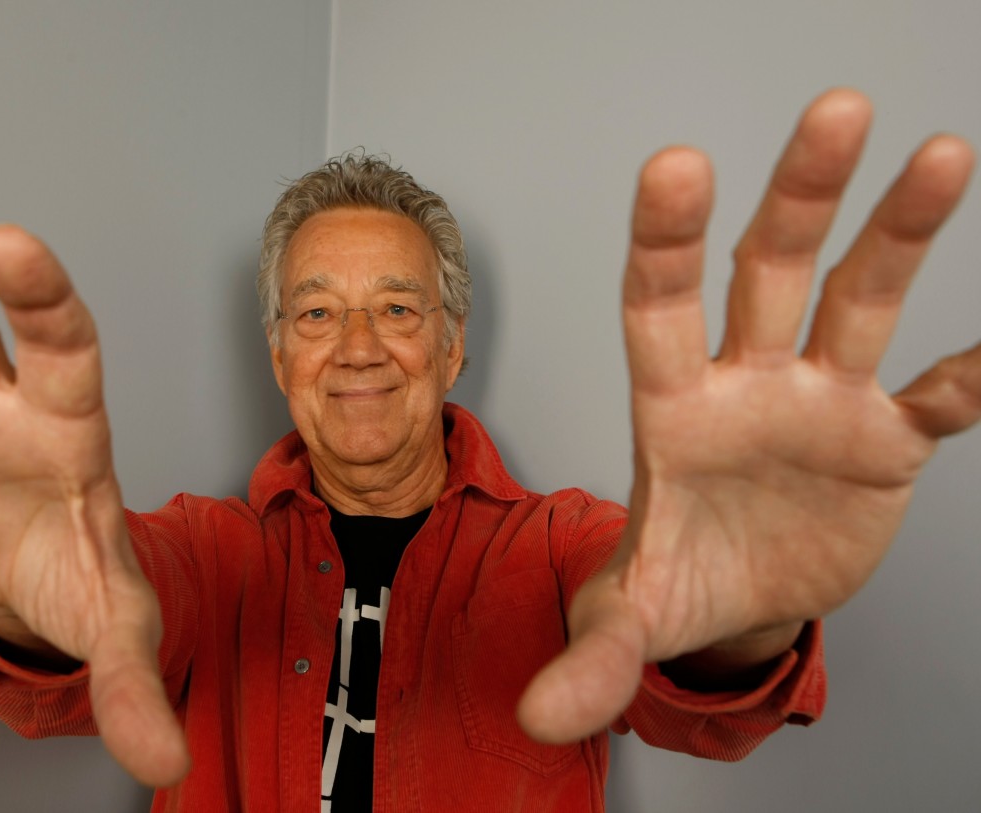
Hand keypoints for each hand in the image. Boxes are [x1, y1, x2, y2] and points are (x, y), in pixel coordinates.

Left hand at [518, 89, 979, 740]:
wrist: (745, 600)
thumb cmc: (679, 577)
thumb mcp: (631, 618)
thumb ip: (590, 658)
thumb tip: (539, 718)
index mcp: (672, 407)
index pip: (656, 306)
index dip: (663, 238)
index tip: (674, 164)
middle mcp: (748, 382)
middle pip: (770, 270)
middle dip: (802, 194)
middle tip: (836, 108)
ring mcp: (820, 402)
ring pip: (862, 300)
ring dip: (900, 234)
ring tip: (942, 157)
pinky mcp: (883, 440)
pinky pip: (933, 396)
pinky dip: (966, 378)